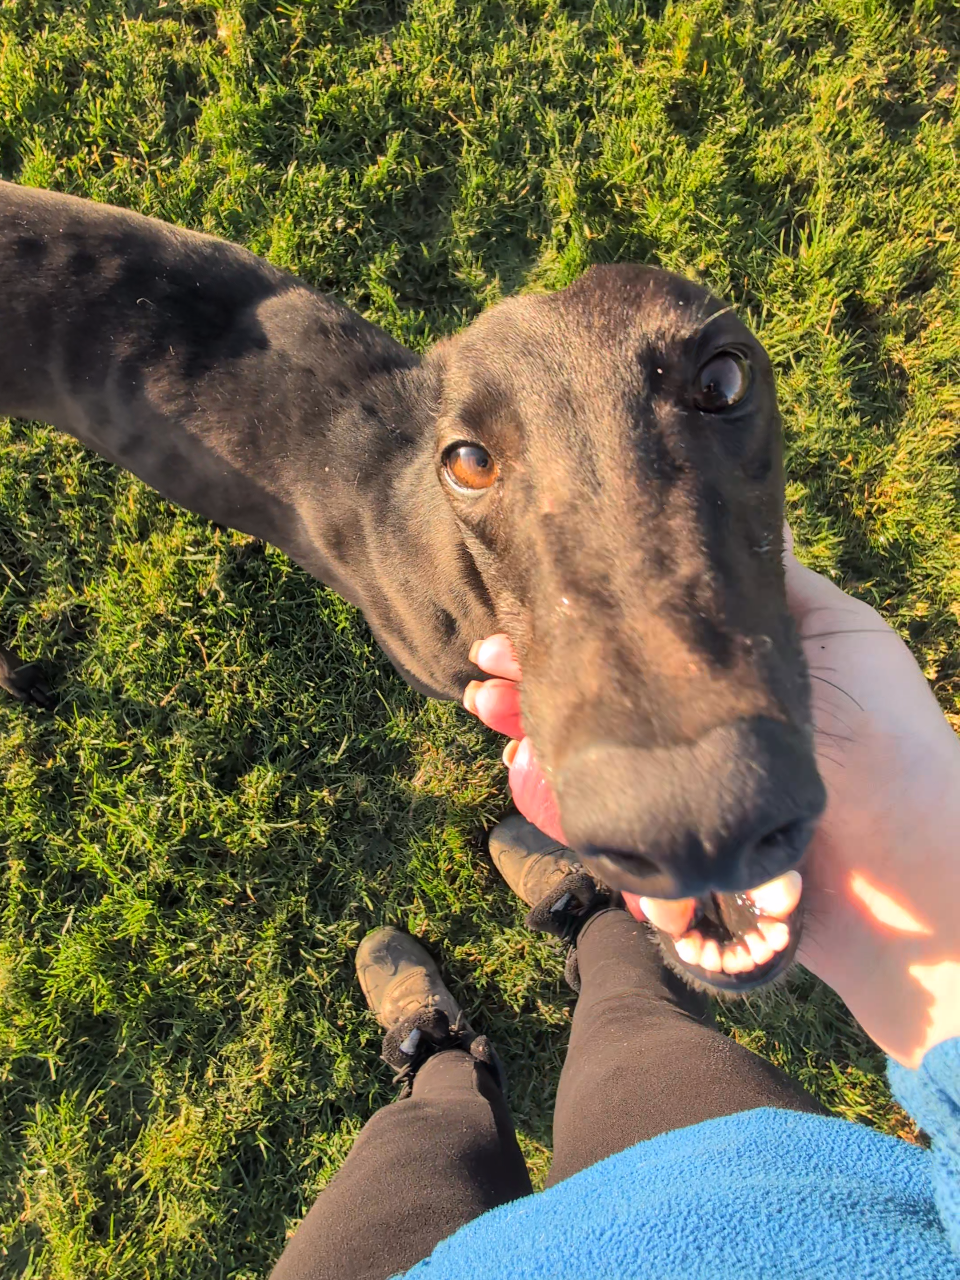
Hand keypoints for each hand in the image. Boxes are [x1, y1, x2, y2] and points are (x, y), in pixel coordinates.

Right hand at [464, 551, 959, 1067]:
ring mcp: (676, 794)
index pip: (639, 642)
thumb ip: (777, 587)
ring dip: (527, 729)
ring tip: (487, 703)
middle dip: (536, 674)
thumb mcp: (839, 633)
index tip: (534, 599)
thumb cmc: (886, 736)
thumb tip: (737, 522)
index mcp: (723, 681)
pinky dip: (549, 795)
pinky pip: (595, 820)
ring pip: (585, 755)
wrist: (912, 867)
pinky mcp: (666, 851)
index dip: (586, 619)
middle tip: (488, 659)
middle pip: (601, 696)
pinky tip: (517, 763)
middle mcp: (693, 735)